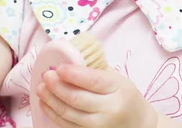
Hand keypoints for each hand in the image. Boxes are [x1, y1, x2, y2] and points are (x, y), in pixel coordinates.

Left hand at [36, 64, 157, 127]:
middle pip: (77, 98)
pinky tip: (46, 104)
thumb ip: (96, 71)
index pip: (91, 81)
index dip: (72, 74)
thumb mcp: (118, 79)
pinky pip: (69, 126)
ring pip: (69, 114)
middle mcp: (109, 109)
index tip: (58, 67)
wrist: (140, 125)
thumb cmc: (126, 97)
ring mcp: (100, 126)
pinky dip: (54, 115)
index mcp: (118, 89)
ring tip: (41, 89)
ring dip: (51, 100)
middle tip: (46, 76)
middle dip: (57, 86)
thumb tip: (69, 59)